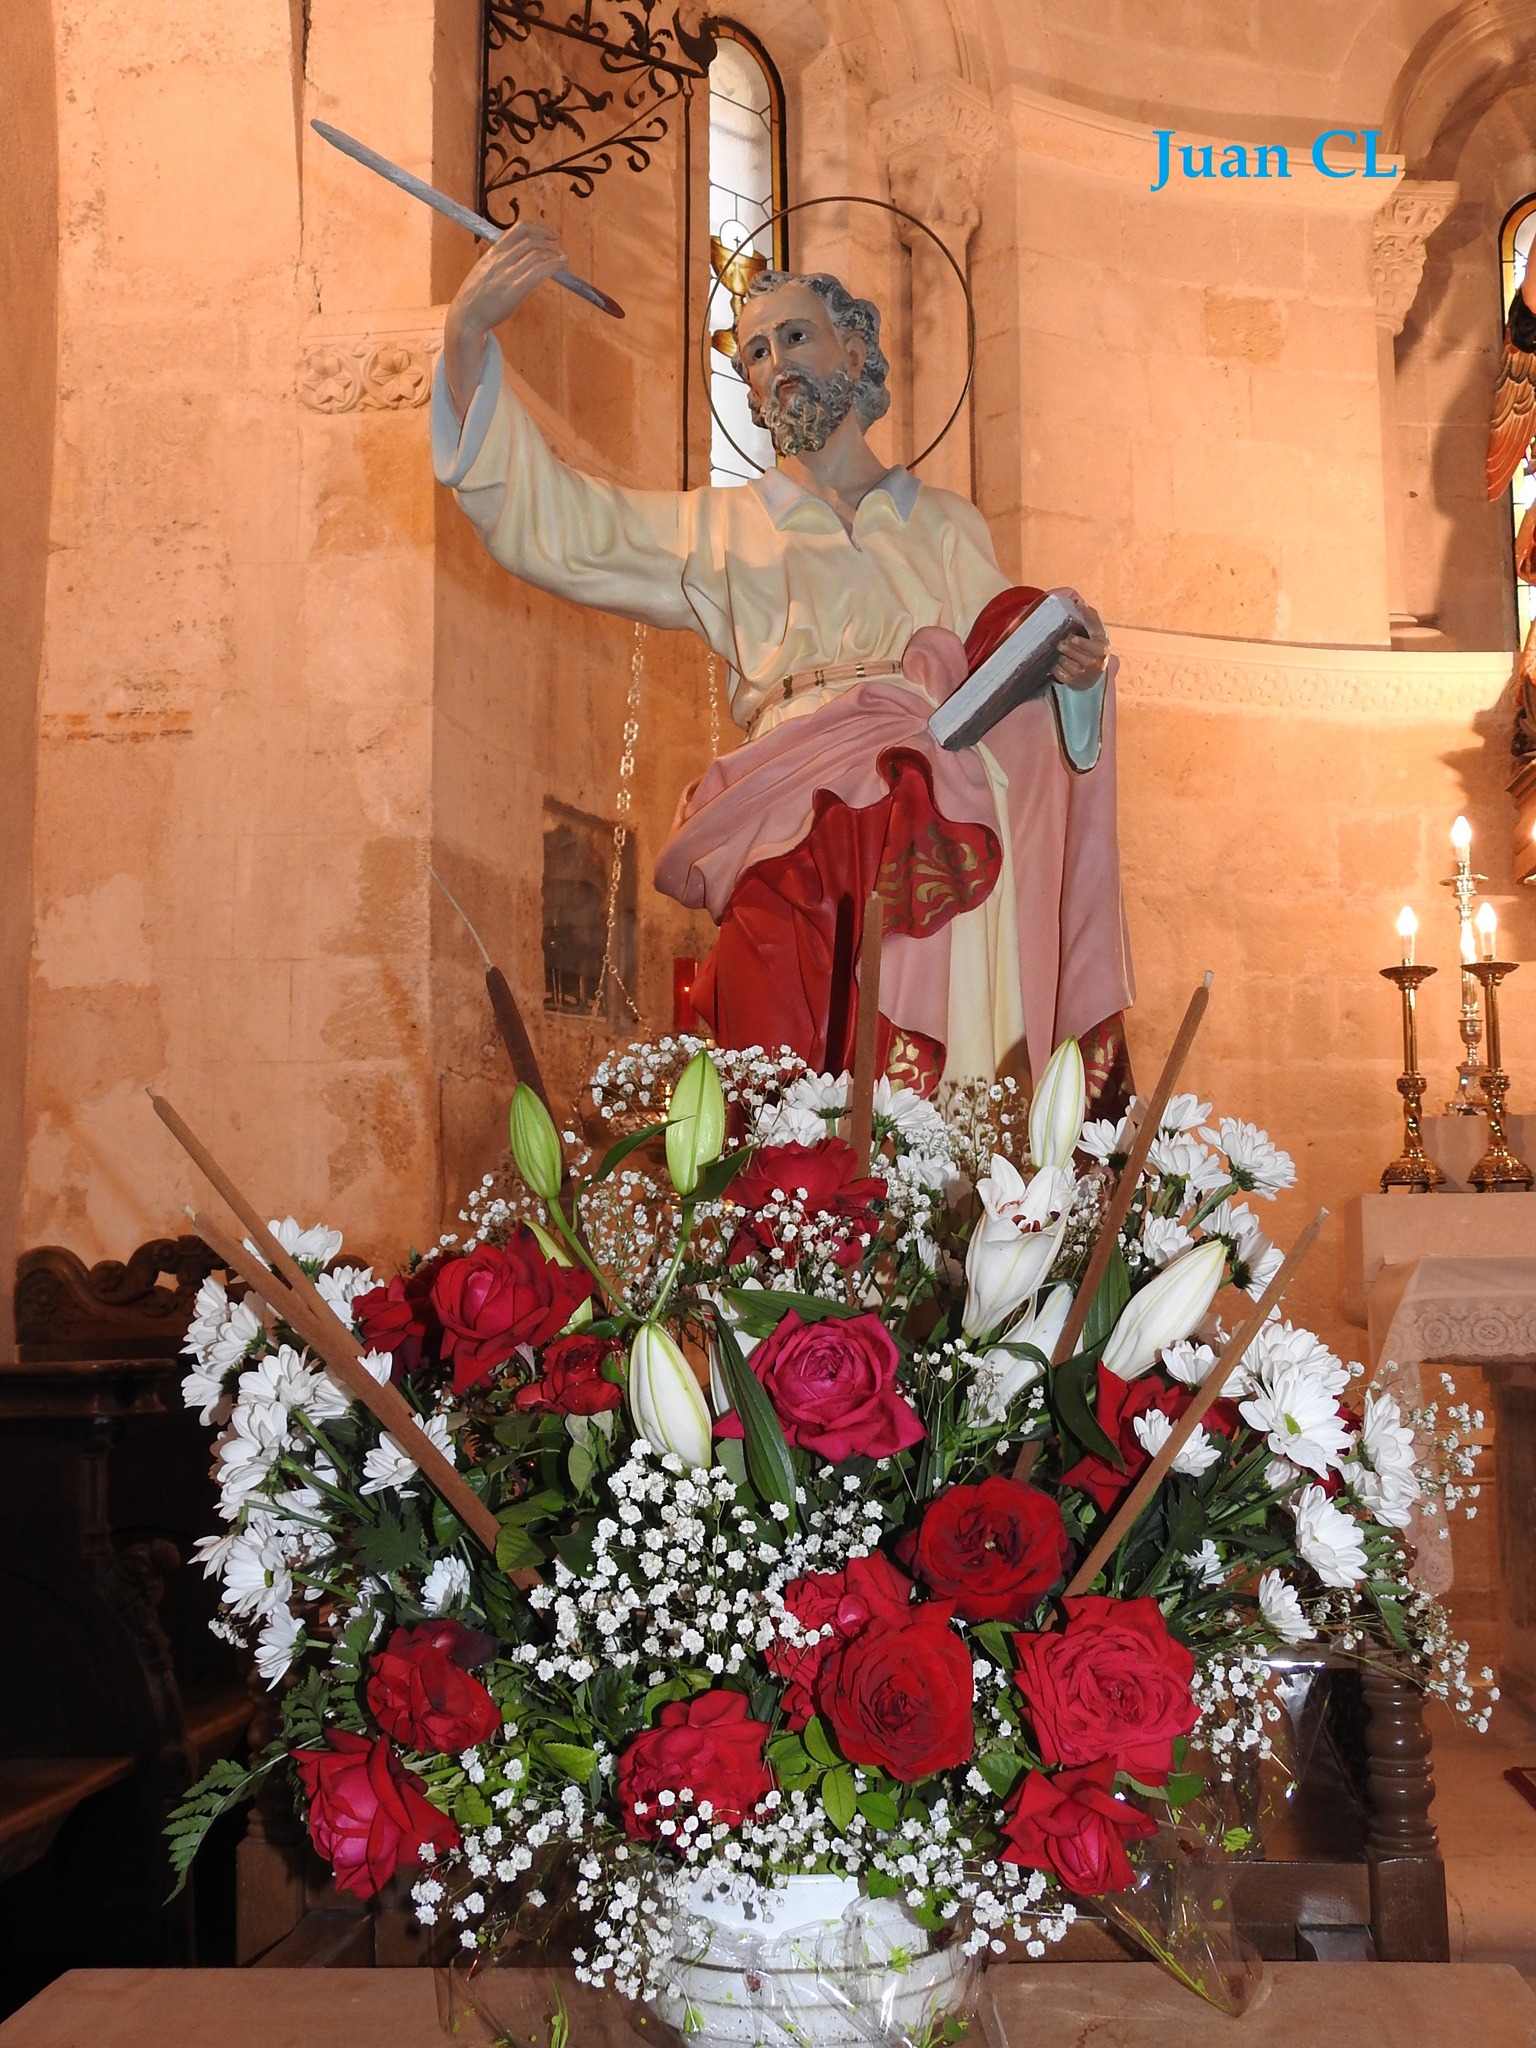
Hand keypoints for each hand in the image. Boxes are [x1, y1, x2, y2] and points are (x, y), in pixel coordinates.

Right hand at [443, 221, 568, 417]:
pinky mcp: (515, 289)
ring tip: (563, 261)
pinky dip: (554, 265)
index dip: (539, 229)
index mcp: (493, 253)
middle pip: (532, 241)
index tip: (550, 236)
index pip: (518, 230)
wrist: (466, 317)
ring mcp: (508, 273)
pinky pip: (538, 271)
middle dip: (550, 243)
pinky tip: (561, 267)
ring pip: (537, 254)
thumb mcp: (485, 272)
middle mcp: (501, 259)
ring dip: (555, 255)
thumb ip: (500, 264)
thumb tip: (518, 261)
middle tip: (559, 252)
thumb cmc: (476, 298)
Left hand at [1048, 591, 1108, 690]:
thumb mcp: (1096, 632)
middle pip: (1077, 655)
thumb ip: (1090, 616)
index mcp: (1102, 648)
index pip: (1093, 647)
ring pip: (1066, 664)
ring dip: (1061, 657)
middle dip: (1067, 649)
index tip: (1072, 638)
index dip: (1081, 643)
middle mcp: (1095, 663)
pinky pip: (1059, 673)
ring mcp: (1084, 674)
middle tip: (1061, 644)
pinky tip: (1058, 663)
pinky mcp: (1073, 682)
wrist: (1093, 672)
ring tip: (1062, 652)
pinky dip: (1056, 667)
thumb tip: (1079, 601)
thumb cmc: (1094, 646)